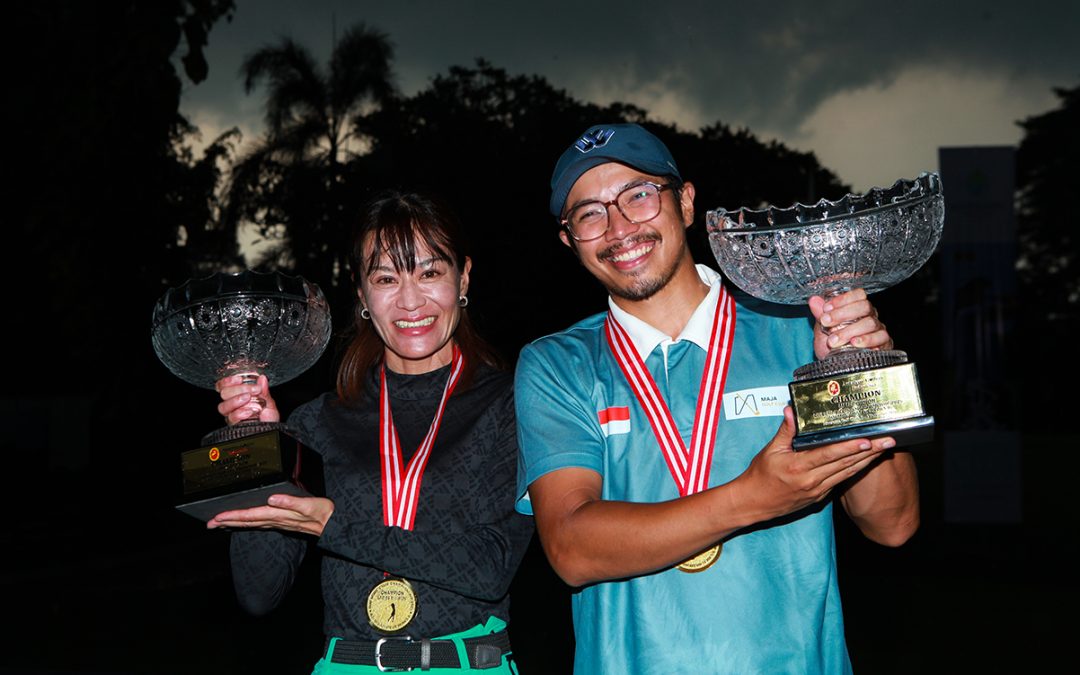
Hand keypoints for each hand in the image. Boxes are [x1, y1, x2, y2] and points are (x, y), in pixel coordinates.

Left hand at [206, 494, 334, 535]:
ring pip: (251, 524)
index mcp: (280, 514)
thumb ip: (292, 502)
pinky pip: (259, 524)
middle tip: (209, 523)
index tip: (218, 517)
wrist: (335, 526)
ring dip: (234, 523)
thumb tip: (273, 498)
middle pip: (247, 521)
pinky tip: (243, 523)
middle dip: (227, 522)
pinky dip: (248, 523)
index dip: (234, 515)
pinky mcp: (282, 523)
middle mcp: (276, 520)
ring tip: (219, 524)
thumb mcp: (311, 505)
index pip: (251, 515)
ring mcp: (278, 523)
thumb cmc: (324, 514)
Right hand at [216, 373, 279, 424]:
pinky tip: (250, 411)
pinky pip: (231, 418)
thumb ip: (264, 390)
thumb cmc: (269, 417)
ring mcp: (232, 415)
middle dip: (239, 389)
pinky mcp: (234, 425)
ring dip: (236, 400)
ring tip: (249, 399)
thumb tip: (262, 378)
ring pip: (223, 406)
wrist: (272, 431)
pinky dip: (240, 413)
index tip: (239, 379)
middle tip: (255, 390)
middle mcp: (232, 406)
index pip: (223, 386)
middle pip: (224, 393)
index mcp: (237, 396)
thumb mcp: (269, 401)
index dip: (227, 381)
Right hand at [733, 407, 894, 522]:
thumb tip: (792, 410)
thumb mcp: (770, 450)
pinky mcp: (820, 496)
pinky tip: (867, 462)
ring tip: (885, 449)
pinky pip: (842, 481)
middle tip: (888, 441)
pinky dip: (856, 470)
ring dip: (868, 461)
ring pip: (848, 474)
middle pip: (846, 464)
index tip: (868, 440)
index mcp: (798, 467)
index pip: (829, 454)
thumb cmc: (761, 476)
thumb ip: (785, 431)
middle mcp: (811, 481)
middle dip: (869, 452)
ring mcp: (818, 490)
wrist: (754, 503)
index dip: (850, 447)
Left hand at [809, 289, 892, 359]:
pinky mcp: (884, 343)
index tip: (826, 308)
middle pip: (864, 306)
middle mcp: (870, 316)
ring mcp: (878, 329)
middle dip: (842, 314)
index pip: (858, 295)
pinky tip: (854, 343)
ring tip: (834, 340)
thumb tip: (814, 300)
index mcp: (857, 309)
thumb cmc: (834, 346)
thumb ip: (820, 315)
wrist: (839, 369)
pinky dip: (866, 340)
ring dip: (849, 331)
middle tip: (826, 323)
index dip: (843, 299)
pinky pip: (880, 338)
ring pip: (870, 323)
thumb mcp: (823, 331)